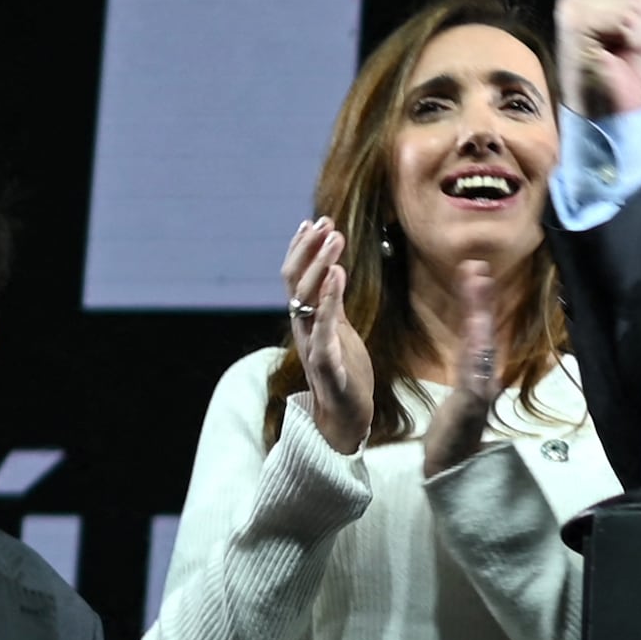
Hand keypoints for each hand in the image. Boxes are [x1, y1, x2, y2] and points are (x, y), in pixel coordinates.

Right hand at [282, 217, 378, 454]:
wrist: (345, 419)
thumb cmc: (344, 372)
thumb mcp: (339, 329)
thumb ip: (332, 300)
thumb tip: (331, 266)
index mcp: (305, 319)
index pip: (295, 277)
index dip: (301, 248)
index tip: (314, 220)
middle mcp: (302, 328)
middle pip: (295, 280)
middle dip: (309, 248)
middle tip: (326, 222)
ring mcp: (311, 343)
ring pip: (306, 297)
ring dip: (320, 263)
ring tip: (335, 237)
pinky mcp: (326, 362)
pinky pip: (324, 326)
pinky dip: (329, 298)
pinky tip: (338, 275)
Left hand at [419, 254, 511, 479]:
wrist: (451, 471)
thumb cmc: (451, 437)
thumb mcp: (456, 398)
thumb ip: (465, 372)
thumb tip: (470, 344)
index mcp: (476, 374)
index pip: (476, 331)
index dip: (477, 302)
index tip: (474, 272)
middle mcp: (483, 378)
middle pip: (484, 331)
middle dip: (481, 299)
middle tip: (477, 266)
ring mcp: (480, 390)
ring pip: (481, 344)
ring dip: (480, 312)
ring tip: (477, 282)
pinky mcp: (472, 404)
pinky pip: (475, 369)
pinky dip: (478, 346)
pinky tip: (477, 326)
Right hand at [554, 0, 640, 120]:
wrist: (616, 122)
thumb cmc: (631, 87)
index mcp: (591, 3)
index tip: (632, 45)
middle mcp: (575, 3)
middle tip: (625, 54)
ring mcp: (573, 12)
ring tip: (618, 57)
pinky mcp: (576, 26)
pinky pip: (627, 16)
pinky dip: (634, 38)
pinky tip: (612, 58)